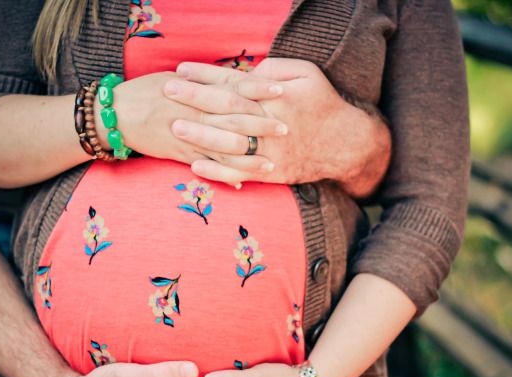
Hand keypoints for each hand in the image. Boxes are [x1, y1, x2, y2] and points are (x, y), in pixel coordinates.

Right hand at [102, 72, 286, 174]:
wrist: (115, 114)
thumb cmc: (147, 92)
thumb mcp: (175, 79)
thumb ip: (206, 82)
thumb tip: (237, 81)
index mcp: (194, 88)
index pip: (232, 87)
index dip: (258, 89)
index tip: (280, 90)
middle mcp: (194, 111)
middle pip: (234, 118)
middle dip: (261, 124)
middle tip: (285, 129)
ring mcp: (187, 135)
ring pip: (224, 148)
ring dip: (249, 158)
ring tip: (271, 163)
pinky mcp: (180, 154)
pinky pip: (206, 166)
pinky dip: (224, 175)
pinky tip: (242, 183)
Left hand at [167, 59, 390, 195]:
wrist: (345, 144)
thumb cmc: (323, 104)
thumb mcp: (307, 73)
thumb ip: (274, 69)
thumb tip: (246, 71)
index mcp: (276, 96)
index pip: (233, 82)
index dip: (206, 75)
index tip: (182, 69)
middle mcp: (271, 123)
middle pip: (226, 109)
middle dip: (194, 100)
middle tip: (166, 92)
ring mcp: (271, 150)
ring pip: (229, 142)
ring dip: (200, 135)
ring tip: (173, 126)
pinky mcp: (272, 172)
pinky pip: (240, 172)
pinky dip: (217, 171)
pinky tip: (194, 165)